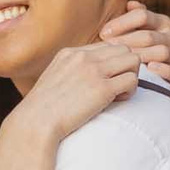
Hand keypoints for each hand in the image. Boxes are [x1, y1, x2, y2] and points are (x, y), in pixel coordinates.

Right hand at [6, 40, 140, 144]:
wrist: (35, 122)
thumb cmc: (42, 110)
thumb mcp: (53, 80)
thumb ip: (70, 72)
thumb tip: (87, 79)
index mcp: (70, 53)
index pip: (106, 46)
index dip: (112, 63)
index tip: (105, 80)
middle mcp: (83, 56)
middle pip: (123, 49)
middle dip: (125, 68)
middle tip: (116, 87)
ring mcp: (94, 71)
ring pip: (133, 60)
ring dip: (131, 77)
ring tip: (118, 94)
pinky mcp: (102, 89)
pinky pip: (132, 80)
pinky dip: (130, 91)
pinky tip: (116, 101)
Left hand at [99, 0, 169, 89]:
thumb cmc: (149, 57)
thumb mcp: (141, 37)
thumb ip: (134, 21)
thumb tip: (130, 3)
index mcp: (162, 23)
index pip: (142, 16)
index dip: (121, 23)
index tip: (103, 33)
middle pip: (149, 35)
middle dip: (126, 41)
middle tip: (108, 48)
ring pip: (162, 51)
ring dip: (141, 55)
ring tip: (124, 60)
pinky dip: (164, 69)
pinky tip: (151, 68)